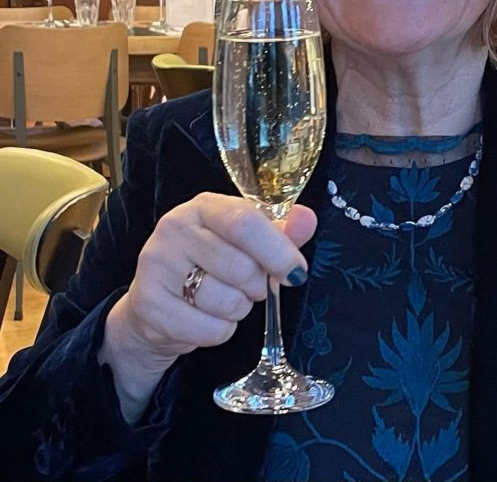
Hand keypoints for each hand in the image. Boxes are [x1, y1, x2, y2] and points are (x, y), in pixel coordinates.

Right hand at [100, 193, 315, 412]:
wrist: (156, 306)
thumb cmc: (209, 266)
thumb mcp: (243, 243)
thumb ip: (279, 232)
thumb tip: (306, 219)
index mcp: (203, 206)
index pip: (245, 222)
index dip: (277, 250)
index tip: (295, 272)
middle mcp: (174, 228)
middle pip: (241, 266)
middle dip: (258, 286)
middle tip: (249, 287)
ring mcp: (157, 265)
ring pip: (226, 301)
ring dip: (238, 309)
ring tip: (224, 300)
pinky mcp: (149, 305)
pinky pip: (209, 329)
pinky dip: (220, 331)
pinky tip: (206, 318)